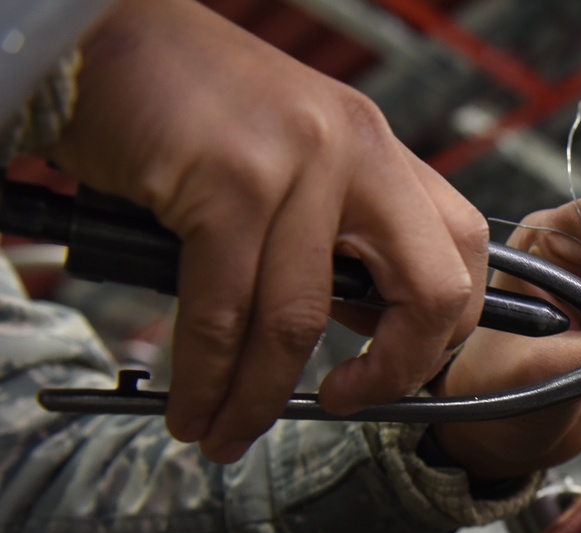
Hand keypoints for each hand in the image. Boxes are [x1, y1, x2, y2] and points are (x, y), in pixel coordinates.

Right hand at [48, 0, 487, 461]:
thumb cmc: (192, 106)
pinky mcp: (229, 179)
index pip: (462, 254)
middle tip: (344, 406)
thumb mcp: (296, 161)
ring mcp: (299, 161)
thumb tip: (361, 326)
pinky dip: (206, 374)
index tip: (392, 375)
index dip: (440, 333)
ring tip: (225, 430)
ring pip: (303, 320)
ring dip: (261, 396)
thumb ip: (339, 234)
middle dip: (394, 374)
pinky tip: (192, 403)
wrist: (105, 35)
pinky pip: (226, 311)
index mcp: (381, 152)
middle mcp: (358, 150)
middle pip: (431, 290)